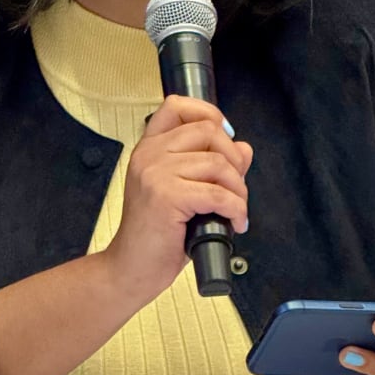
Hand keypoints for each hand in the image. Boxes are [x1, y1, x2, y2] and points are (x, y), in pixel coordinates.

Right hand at [102, 94, 251, 300]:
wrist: (130, 268)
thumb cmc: (155, 235)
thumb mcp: (183, 192)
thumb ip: (211, 167)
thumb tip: (243, 148)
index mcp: (149, 148)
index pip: (177, 106)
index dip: (208, 113)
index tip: (225, 135)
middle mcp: (149, 155)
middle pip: (208, 130)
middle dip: (234, 158)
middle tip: (235, 186)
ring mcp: (155, 174)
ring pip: (219, 163)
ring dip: (238, 189)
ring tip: (235, 210)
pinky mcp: (166, 196)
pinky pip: (219, 194)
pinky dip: (236, 209)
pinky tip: (234, 222)